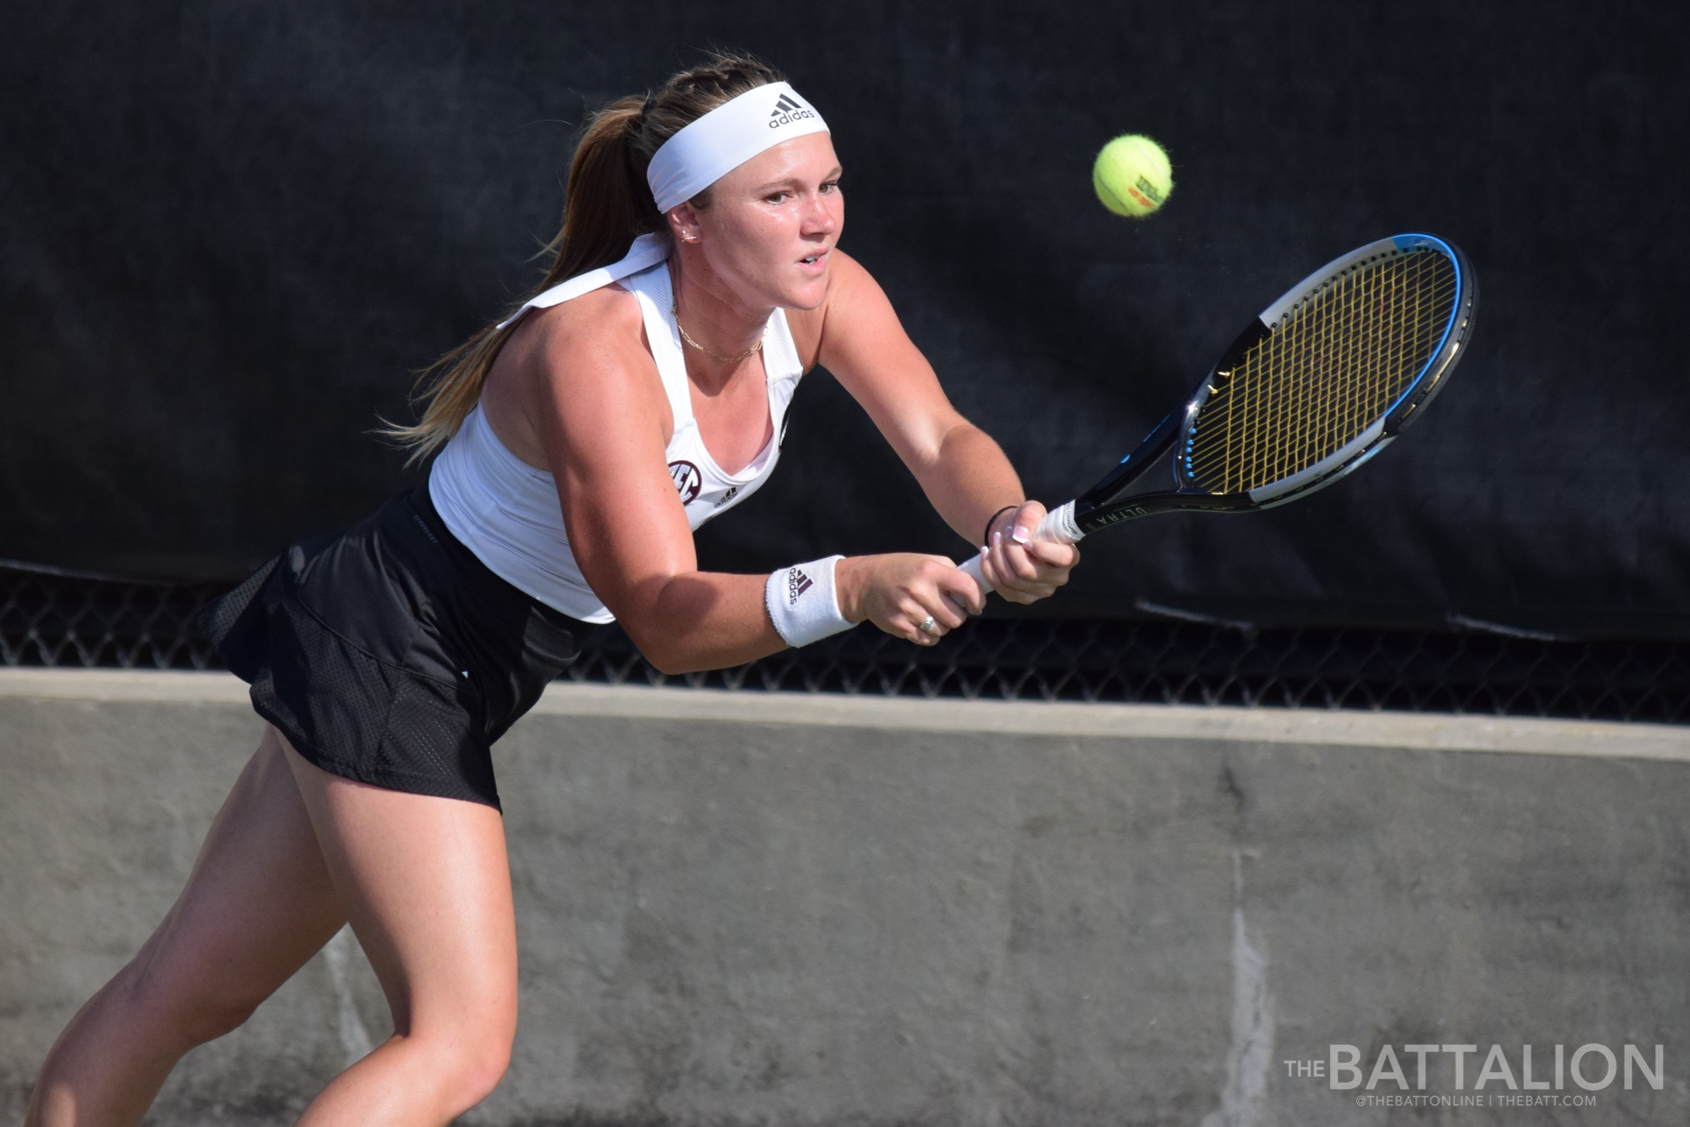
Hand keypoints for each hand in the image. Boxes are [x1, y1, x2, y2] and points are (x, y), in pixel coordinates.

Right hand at [835, 553, 986, 644]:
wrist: (865, 583)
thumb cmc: (902, 570)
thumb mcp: (926, 560)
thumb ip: (952, 573)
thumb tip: (977, 594)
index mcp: (930, 570)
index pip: (967, 588)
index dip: (977, 600)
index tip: (976, 605)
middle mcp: (919, 590)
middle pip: (957, 617)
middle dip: (957, 615)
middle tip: (947, 608)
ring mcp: (908, 610)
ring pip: (943, 630)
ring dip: (942, 625)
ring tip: (930, 613)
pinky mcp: (899, 626)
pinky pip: (928, 639)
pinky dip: (929, 635)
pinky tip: (921, 622)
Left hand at [977, 500, 1079, 604]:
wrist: (1013, 535)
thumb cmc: (1027, 523)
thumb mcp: (1030, 510)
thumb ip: (1028, 516)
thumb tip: (1019, 534)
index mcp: (1070, 556)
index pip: (1063, 558)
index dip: (1041, 549)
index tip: (1025, 539)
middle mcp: (1059, 577)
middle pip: (1027, 571)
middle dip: (1009, 550)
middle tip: (1003, 535)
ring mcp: (1042, 591)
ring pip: (1011, 580)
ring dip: (997, 558)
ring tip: (994, 541)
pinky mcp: (1023, 598)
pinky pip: (1001, 588)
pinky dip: (989, 569)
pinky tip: (987, 553)